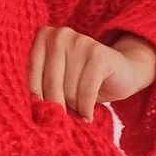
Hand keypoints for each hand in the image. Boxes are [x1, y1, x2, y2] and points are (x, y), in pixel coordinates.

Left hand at [28, 26, 155, 121]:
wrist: (123, 72)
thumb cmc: (83, 79)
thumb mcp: (59, 79)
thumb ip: (44, 86)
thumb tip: (36, 112)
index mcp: (44, 36)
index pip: (33, 75)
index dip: (38, 99)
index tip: (44, 115)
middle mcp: (60, 35)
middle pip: (50, 82)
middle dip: (57, 107)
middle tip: (62, 121)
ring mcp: (81, 42)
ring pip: (68, 89)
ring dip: (74, 108)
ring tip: (79, 112)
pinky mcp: (99, 54)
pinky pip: (86, 91)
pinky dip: (86, 108)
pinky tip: (88, 115)